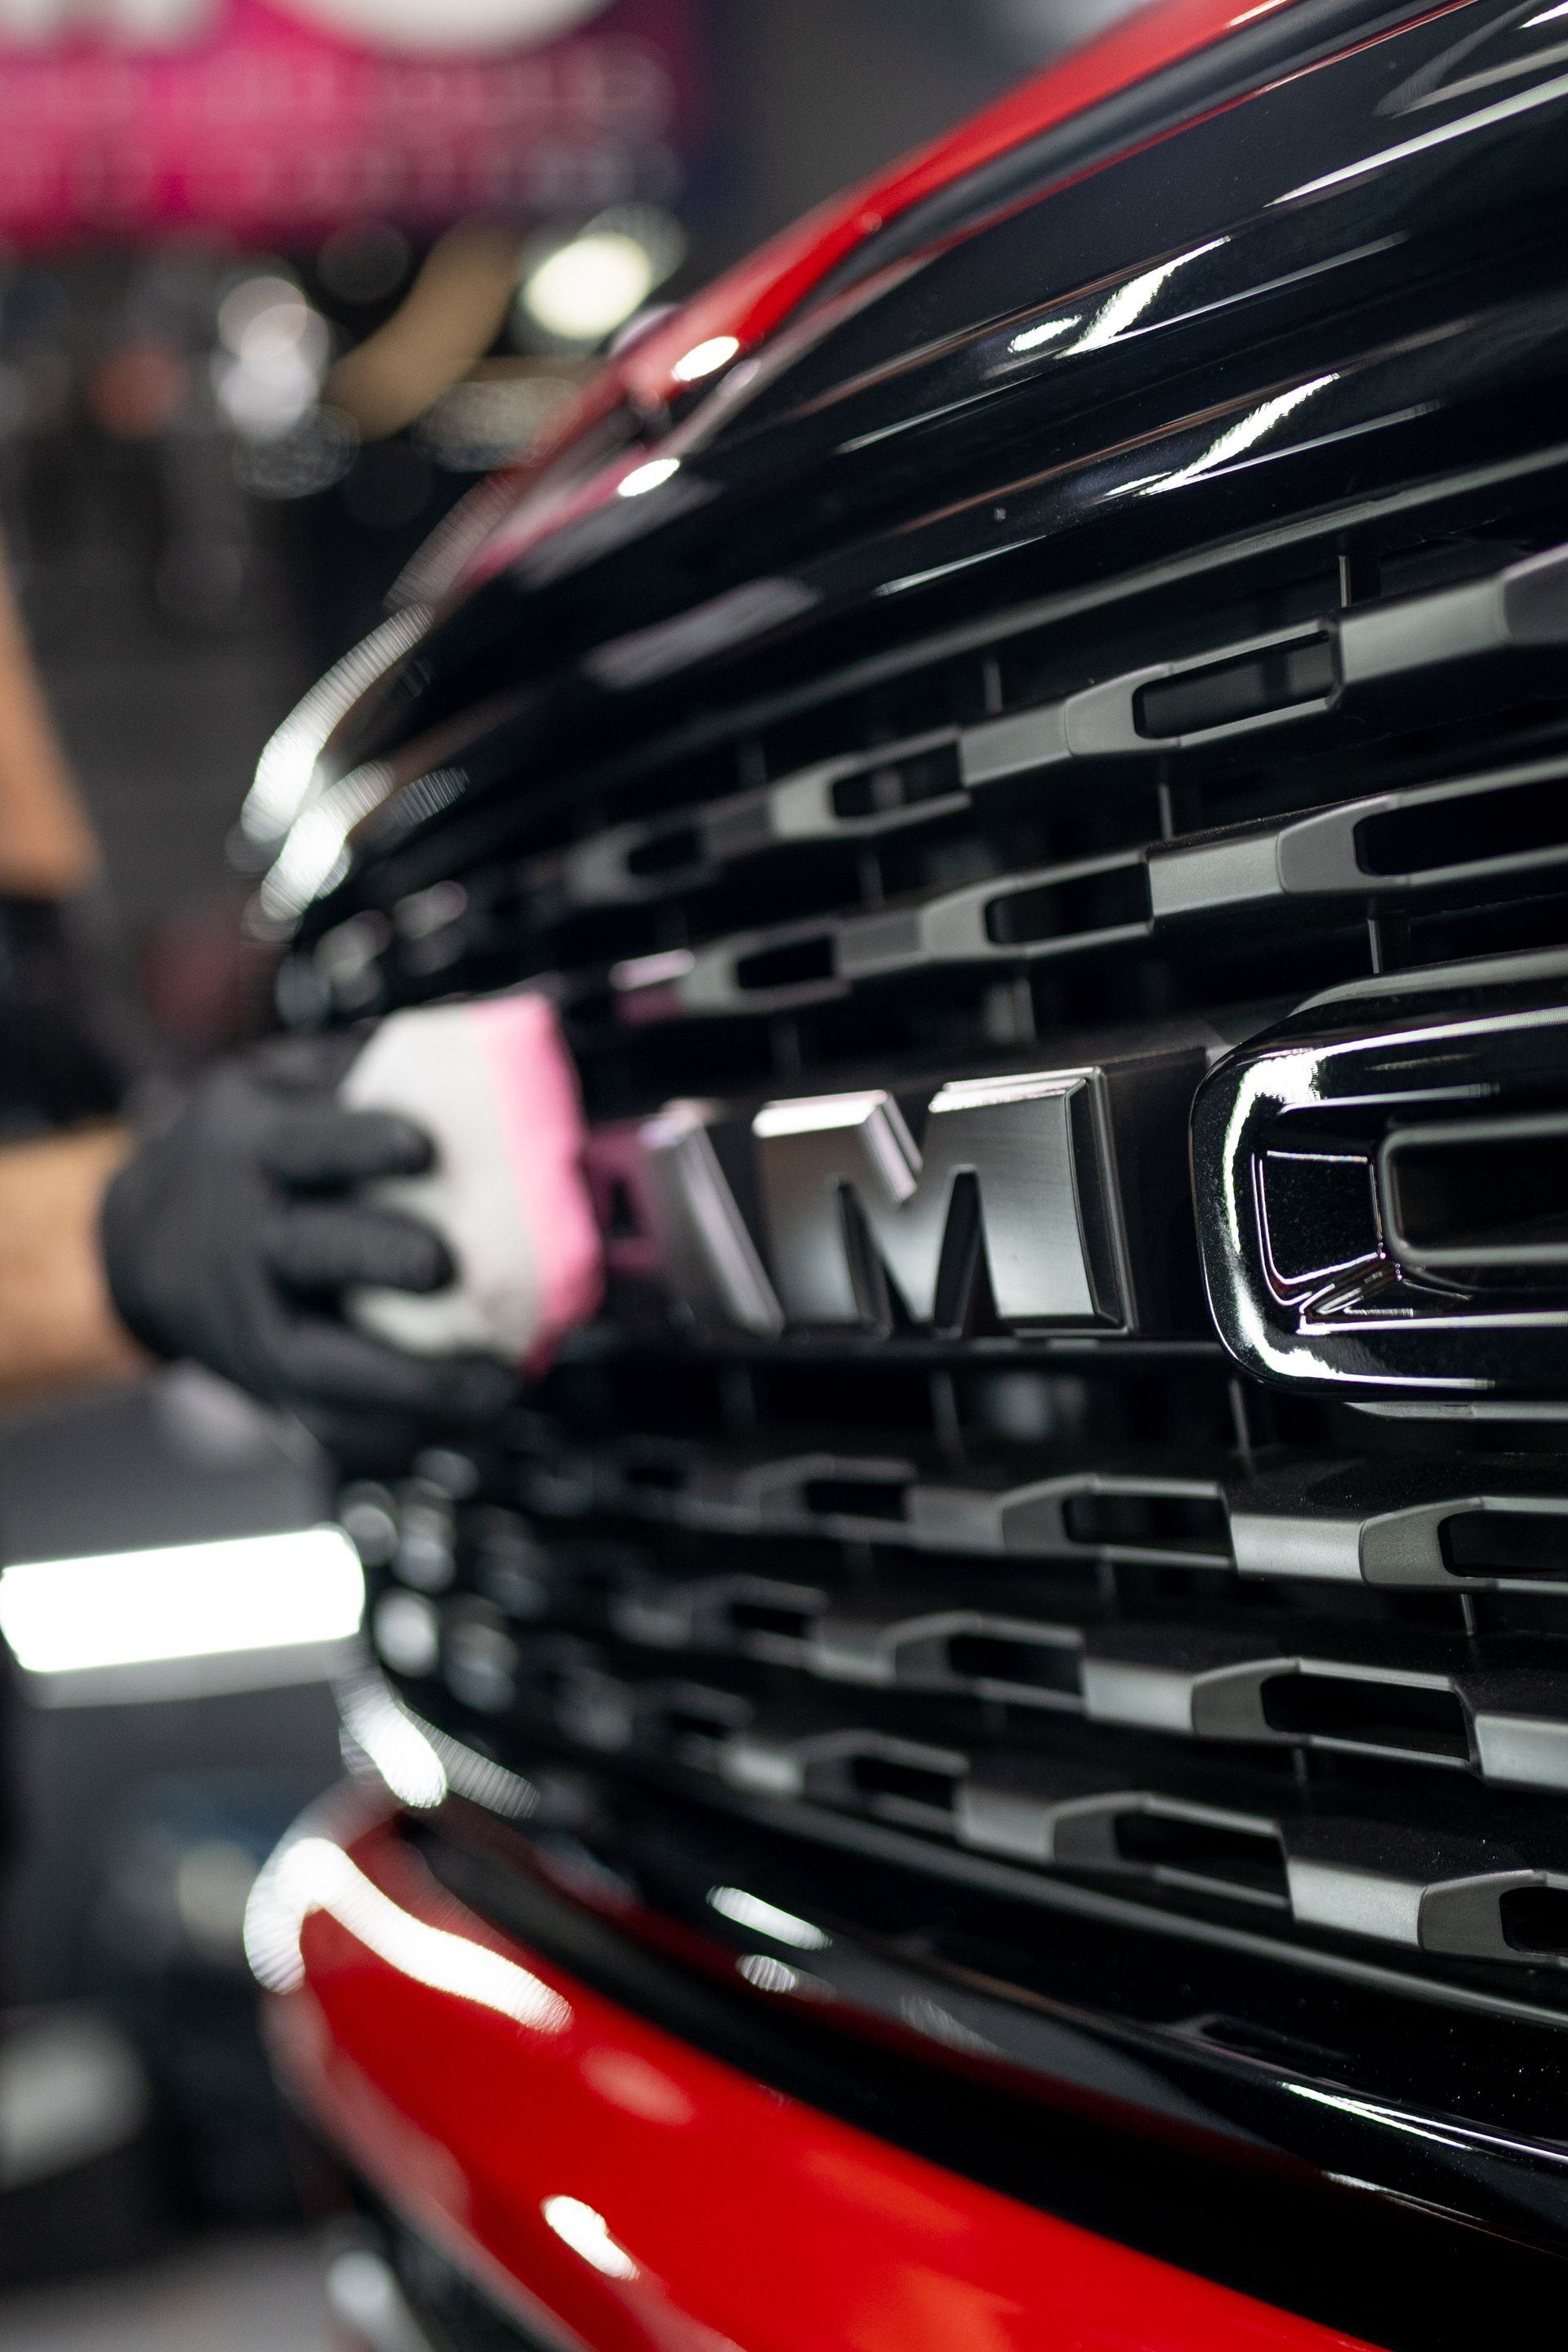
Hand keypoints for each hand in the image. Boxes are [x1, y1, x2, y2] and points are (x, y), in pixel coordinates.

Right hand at [100, 1036, 516, 1433]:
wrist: (145, 1245)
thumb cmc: (240, 1152)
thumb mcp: (267, 1084)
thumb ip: (347, 1068)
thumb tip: (464, 1050)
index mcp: (252, 1149)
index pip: (306, 1145)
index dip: (362, 1144)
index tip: (425, 1145)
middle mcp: (249, 1238)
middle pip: (310, 1252)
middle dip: (380, 1259)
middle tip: (448, 1266)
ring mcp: (255, 1320)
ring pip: (322, 1364)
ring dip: (410, 1385)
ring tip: (495, 1387)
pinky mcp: (269, 1383)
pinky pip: (328, 1423)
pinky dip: (396, 1435)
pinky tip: (465, 1429)